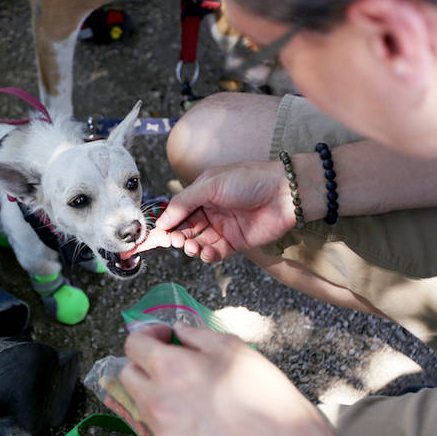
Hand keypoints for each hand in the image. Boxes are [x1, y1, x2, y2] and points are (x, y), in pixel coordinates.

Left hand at [119, 322, 325, 435]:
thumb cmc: (260, 391)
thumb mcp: (231, 347)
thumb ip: (196, 334)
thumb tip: (177, 330)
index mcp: (170, 368)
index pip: (133, 344)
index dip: (148, 333)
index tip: (166, 335)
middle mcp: (157, 399)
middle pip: (127, 373)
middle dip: (143, 361)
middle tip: (171, 358)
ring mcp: (162, 426)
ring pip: (138, 399)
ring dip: (151, 386)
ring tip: (184, 385)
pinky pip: (154, 422)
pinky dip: (164, 410)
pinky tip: (192, 408)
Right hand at [131, 160, 297, 261]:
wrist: (285, 193)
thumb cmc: (249, 180)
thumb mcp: (210, 185)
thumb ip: (184, 203)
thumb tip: (162, 220)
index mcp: (201, 193)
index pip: (176, 211)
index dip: (164, 224)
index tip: (151, 236)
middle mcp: (210, 210)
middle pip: (184, 229)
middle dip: (176, 237)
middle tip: (174, 241)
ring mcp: (222, 227)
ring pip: (197, 243)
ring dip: (191, 247)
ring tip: (193, 246)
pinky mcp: (236, 242)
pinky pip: (215, 253)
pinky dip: (208, 255)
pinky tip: (208, 252)